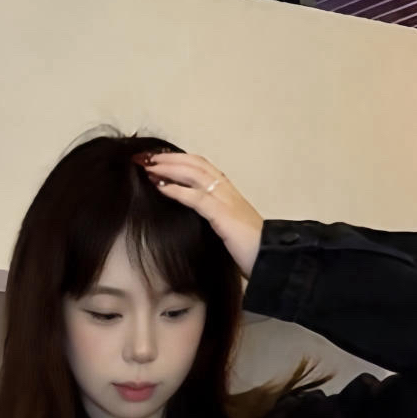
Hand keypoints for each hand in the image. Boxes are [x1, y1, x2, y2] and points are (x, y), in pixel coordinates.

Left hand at [137, 151, 263, 279]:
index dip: (178, 160)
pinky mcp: (223, 215)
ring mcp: (226, 200)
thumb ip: (213, 220)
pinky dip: (177, 190)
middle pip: (195, 163)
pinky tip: (160, 187)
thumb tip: (192, 221)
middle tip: (144, 157)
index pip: (200, 167)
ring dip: (169, 168)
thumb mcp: (227, 229)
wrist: (273, 259)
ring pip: (195, 174)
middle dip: (168, 158)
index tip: (156, 160)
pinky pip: (197, 198)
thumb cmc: (251, 250)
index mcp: (228, 192)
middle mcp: (227, 190)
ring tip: (147, 166)